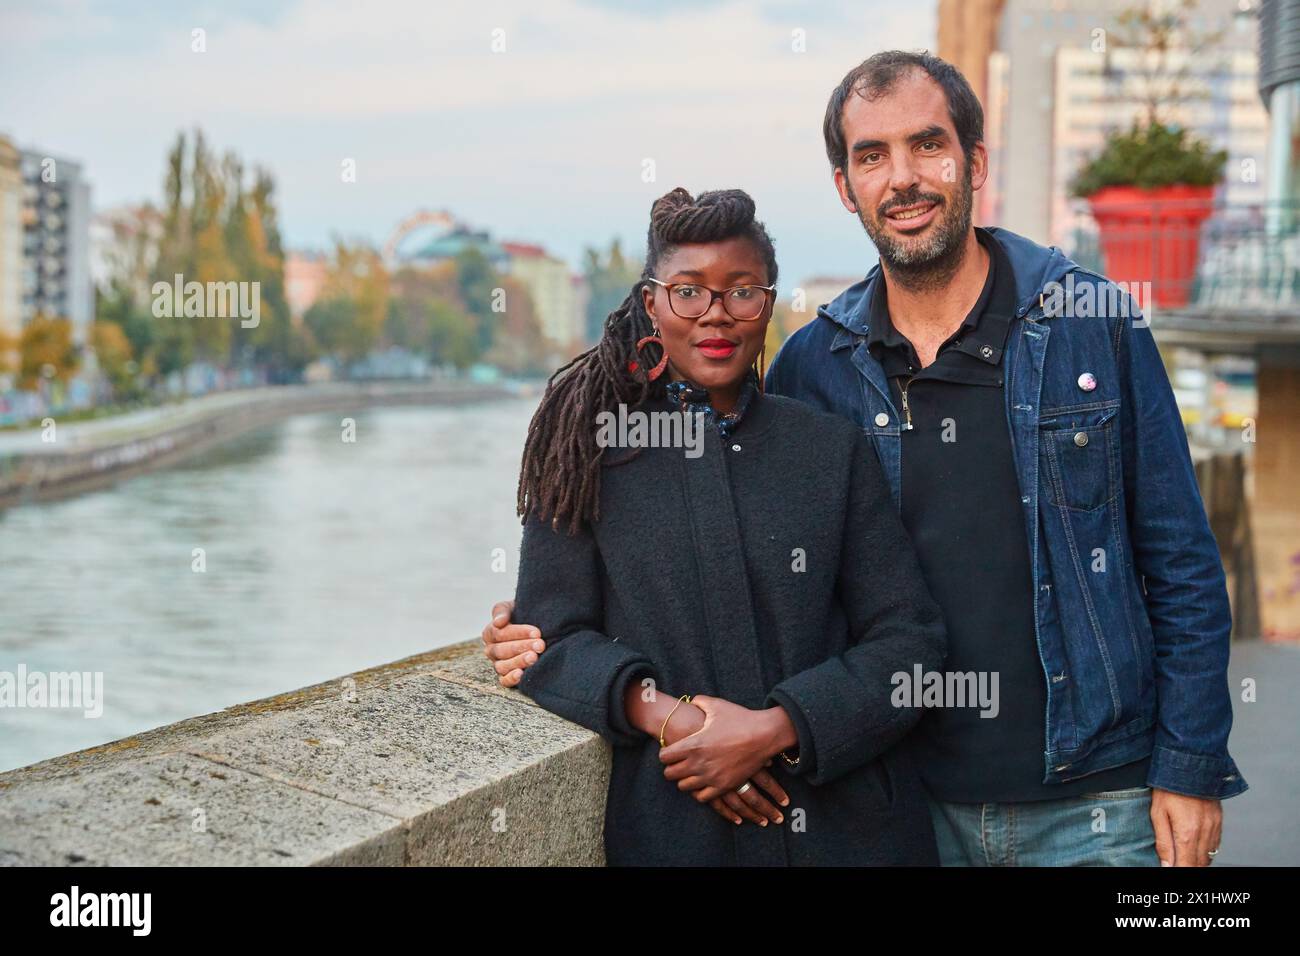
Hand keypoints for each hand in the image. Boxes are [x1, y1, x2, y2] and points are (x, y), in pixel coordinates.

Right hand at [480, 599, 545, 687]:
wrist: (535, 625)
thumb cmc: (522, 615)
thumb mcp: (512, 607)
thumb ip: (502, 611)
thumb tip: (498, 622)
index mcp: (490, 633)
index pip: (500, 633)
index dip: (518, 633)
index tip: (537, 632)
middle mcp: (492, 650)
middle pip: (502, 650)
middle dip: (522, 647)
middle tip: (540, 645)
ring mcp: (498, 664)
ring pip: (503, 666)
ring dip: (519, 661)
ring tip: (534, 657)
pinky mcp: (505, 676)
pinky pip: (504, 681)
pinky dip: (511, 678)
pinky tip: (521, 674)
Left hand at [659, 702, 787, 826]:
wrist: (765, 735)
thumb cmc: (740, 719)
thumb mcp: (716, 705)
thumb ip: (699, 702)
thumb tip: (692, 701)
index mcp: (693, 744)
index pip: (664, 757)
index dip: (666, 753)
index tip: (672, 750)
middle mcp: (698, 763)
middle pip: (670, 774)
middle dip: (672, 768)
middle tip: (680, 762)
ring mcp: (711, 777)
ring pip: (684, 787)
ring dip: (685, 780)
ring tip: (692, 772)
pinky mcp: (724, 786)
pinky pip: (702, 797)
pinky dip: (700, 791)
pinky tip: (704, 782)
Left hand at [1151, 787, 1221, 865]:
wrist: (1189, 765)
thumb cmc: (1169, 788)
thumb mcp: (1158, 814)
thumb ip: (1163, 842)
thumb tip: (1166, 865)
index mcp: (1187, 833)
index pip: (1186, 865)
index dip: (1179, 871)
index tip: (1171, 869)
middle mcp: (1204, 833)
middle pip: (1199, 864)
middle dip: (1187, 866)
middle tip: (1175, 864)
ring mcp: (1214, 827)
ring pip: (1209, 856)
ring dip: (1197, 861)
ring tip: (1183, 858)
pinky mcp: (1218, 821)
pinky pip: (1215, 844)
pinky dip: (1206, 851)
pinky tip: (1195, 849)